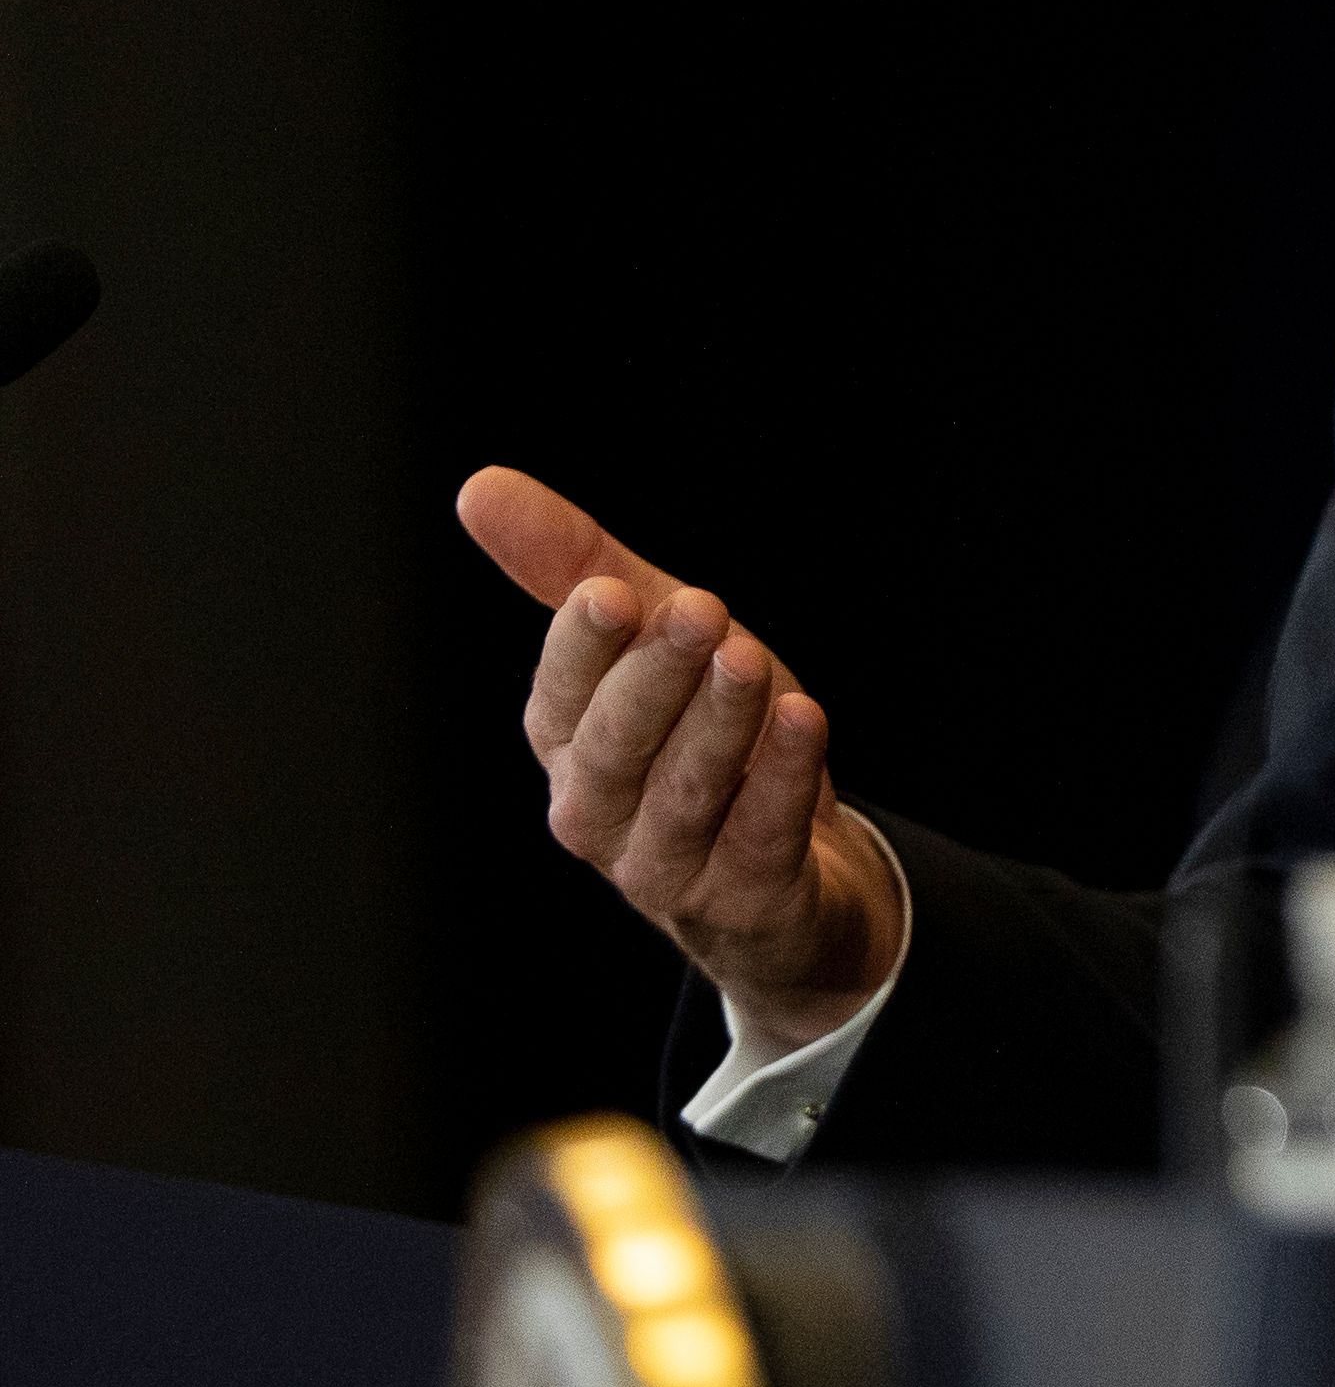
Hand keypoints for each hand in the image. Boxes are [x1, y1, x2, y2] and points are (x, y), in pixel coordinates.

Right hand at [457, 467, 904, 1049]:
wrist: (792, 866)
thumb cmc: (708, 733)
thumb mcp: (656, 640)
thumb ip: (575, 567)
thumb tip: (478, 487)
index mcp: (567, 744)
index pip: (559, 696)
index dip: (581, 648)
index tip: (609, 590)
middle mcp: (600, 813)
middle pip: (614, 749)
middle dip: (653, 677)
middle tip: (701, 608)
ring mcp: (666, 867)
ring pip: (683, 797)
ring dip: (718, 726)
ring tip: (749, 658)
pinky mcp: (744, 899)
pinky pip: (757, 841)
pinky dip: (778, 781)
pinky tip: (804, 721)